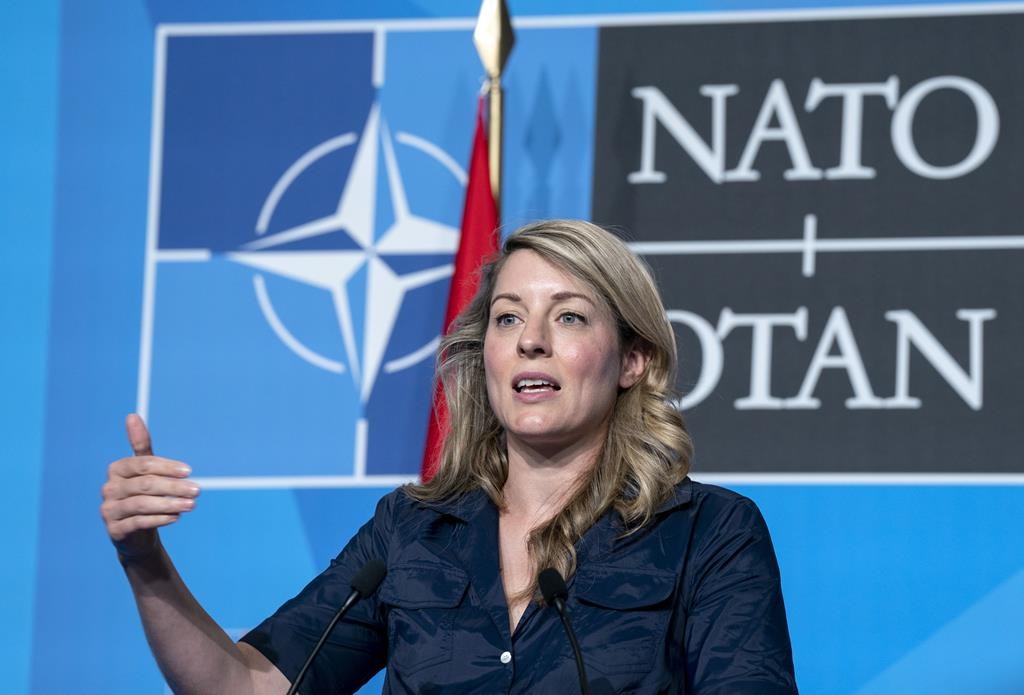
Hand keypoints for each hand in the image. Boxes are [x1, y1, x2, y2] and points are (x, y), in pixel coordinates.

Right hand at [100, 414, 198, 560]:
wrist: (136, 532)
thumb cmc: (144, 493)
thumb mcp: (144, 469)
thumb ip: (140, 445)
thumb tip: (131, 415)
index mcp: (116, 469)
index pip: (143, 465)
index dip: (167, 467)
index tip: (189, 471)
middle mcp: (108, 489)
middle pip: (145, 485)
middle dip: (174, 487)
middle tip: (197, 490)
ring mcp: (109, 510)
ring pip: (142, 504)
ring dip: (170, 504)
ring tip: (192, 504)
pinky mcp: (114, 530)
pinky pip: (139, 522)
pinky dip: (160, 519)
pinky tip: (177, 517)